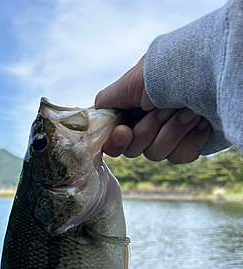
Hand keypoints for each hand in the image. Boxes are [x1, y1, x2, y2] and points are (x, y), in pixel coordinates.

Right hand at [94, 55, 211, 163]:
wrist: (214, 75)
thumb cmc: (171, 72)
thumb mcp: (131, 81)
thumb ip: (106, 100)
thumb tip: (92, 115)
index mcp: (132, 108)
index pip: (114, 141)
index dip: (117, 142)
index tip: (125, 132)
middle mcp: (148, 122)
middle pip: (134, 150)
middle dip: (150, 130)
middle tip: (165, 108)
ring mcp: (169, 134)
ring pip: (156, 154)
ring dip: (172, 131)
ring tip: (189, 110)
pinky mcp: (189, 145)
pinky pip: (179, 158)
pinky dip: (190, 140)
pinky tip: (200, 122)